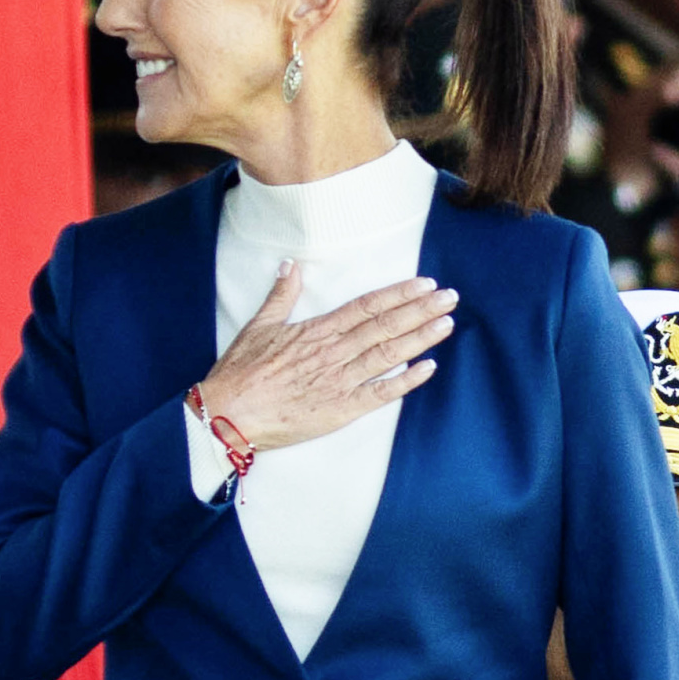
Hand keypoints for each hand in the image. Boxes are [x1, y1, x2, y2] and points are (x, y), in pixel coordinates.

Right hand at [196, 262, 454, 450]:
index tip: (424, 284)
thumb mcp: (259, 326)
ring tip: (446, 324)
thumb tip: (292, 265)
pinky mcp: (340, 410)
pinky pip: (379, 394)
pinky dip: (405, 382)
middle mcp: (333, 352)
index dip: (398, 294)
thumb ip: (282, 295)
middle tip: (450, 297)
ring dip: (419, 338)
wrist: (228, 414)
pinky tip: (427, 368)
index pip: (366, 306)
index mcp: (317, 330)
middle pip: (385, 326)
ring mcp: (339, 382)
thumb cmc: (241, 372)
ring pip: (387, 355)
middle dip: (420, 311)